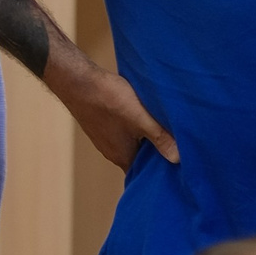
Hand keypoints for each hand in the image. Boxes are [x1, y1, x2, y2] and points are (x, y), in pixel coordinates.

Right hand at [64, 63, 178, 172]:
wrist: (77, 80)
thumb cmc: (107, 99)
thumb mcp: (140, 118)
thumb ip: (160, 138)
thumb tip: (179, 159)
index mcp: (122, 156)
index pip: (144, 174)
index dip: (160, 170)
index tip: (177, 164)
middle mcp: (111, 151)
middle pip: (138, 159)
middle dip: (155, 153)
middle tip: (176, 144)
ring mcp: (104, 138)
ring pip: (130, 143)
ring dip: (144, 138)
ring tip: (161, 128)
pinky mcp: (100, 124)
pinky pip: (121, 132)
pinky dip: (133, 128)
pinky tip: (141, 114)